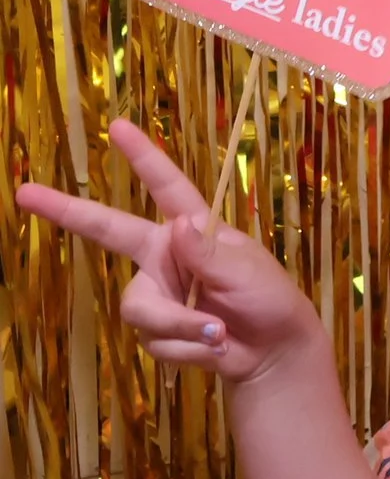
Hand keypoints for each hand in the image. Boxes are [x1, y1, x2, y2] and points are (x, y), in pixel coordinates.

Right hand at [15, 118, 325, 383]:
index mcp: (192, 231)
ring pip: (139, 308)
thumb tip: (177, 224)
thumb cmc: (269, 300)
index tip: (118, 126)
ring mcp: (156, 292)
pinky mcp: (154, 328)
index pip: (166, 188)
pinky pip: (154, 340)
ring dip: (181, 326)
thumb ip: (209, 253)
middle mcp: (164, 257)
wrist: (274, 351)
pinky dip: (187, 347)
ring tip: (220, 332)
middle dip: (67, 211)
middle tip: (26, 192)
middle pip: (107, 231)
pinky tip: (215, 347)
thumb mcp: (247, 272)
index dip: (143, 157)